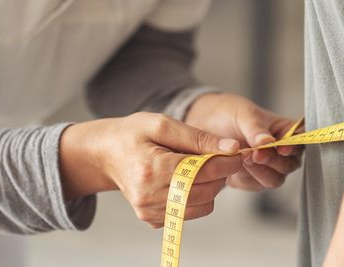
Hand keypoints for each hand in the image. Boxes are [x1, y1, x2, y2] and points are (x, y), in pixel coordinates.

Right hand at [59, 112, 242, 227]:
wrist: (106, 154)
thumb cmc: (133, 134)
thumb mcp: (163, 124)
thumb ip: (198, 137)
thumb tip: (230, 148)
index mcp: (151, 168)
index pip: (202, 171)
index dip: (226, 162)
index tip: (237, 152)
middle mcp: (149, 196)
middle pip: (205, 191)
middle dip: (220, 174)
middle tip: (220, 157)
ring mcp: (149, 211)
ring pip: (202, 206)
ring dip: (210, 187)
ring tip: (201, 167)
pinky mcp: (151, 219)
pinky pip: (189, 213)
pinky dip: (196, 197)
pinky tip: (187, 180)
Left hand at [184, 93, 302, 191]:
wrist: (204, 124)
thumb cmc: (229, 113)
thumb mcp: (243, 114)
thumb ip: (256, 129)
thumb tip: (268, 142)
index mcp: (285, 131)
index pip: (300, 141)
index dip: (294, 148)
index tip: (281, 148)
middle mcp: (281, 152)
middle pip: (289, 165)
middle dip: (273, 162)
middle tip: (255, 154)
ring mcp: (267, 168)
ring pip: (274, 180)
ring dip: (258, 172)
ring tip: (242, 158)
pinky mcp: (252, 180)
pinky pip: (254, 186)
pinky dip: (244, 178)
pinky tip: (233, 167)